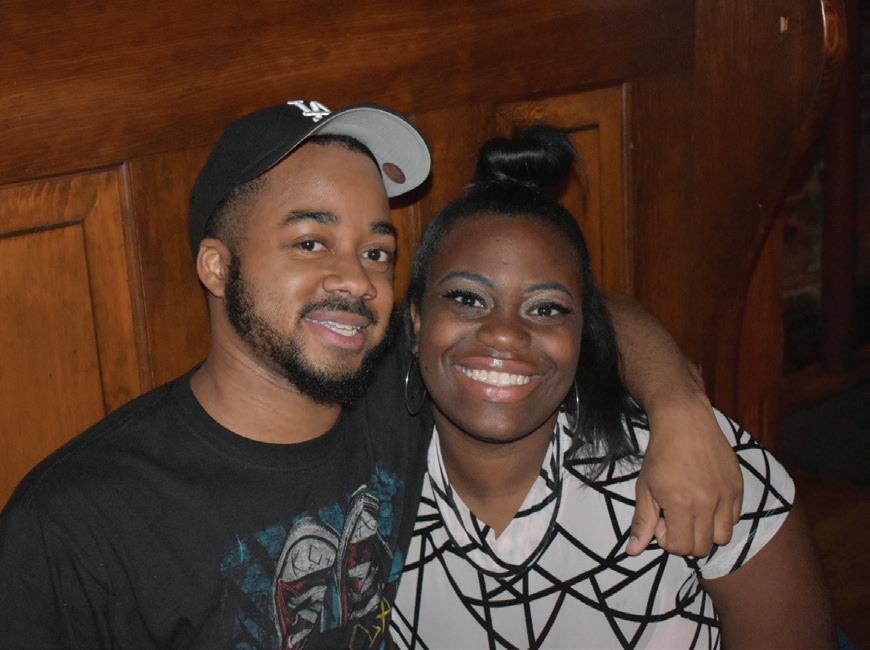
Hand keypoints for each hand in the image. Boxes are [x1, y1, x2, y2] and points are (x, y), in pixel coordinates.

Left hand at [626, 392, 742, 556]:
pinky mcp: (738, 486)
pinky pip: (735, 517)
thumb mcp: (645, 488)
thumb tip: (633, 552)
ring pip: (723, 536)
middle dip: (686, 540)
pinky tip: (706, 499)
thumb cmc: (660, 455)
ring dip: (707, 532)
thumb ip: (642, 522)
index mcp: (681, 505)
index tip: (661, 521)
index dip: (667, 540)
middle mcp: (707, 503)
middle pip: (703, 547)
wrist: (684, 422)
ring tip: (692, 511)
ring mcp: (726, 495)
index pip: (681, 548)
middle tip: (675, 517)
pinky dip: (721, 517)